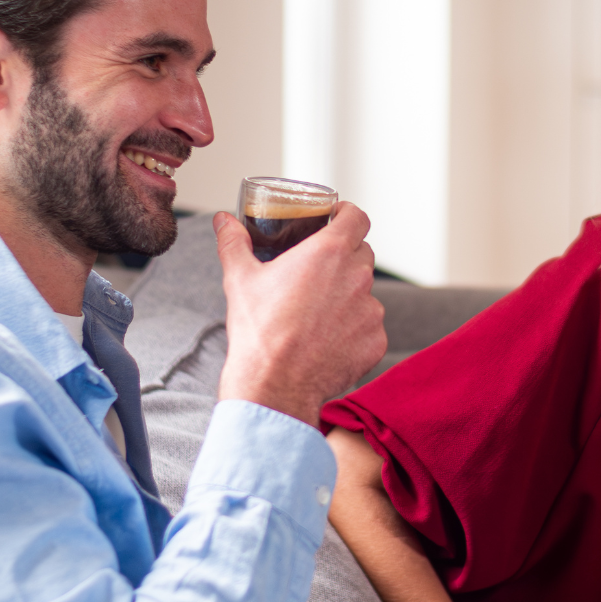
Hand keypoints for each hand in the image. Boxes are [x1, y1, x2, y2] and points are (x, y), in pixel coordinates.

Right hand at [214, 202, 385, 424]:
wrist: (275, 386)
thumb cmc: (259, 331)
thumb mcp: (240, 279)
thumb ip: (234, 242)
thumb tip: (224, 221)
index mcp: (329, 253)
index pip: (357, 217)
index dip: (348, 215)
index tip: (336, 220)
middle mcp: (357, 277)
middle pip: (362, 253)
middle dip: (344, 257)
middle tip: (319, 271)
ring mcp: (371, 310)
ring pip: (366, 292)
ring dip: (349, 295)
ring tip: (318, 312)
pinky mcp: (376, 340)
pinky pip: (370, 326)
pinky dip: (354, 329)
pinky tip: (328, 340)